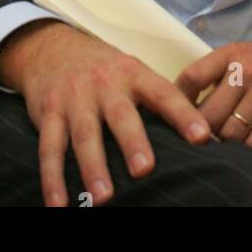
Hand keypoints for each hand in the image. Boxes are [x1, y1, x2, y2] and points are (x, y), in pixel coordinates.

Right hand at [0, 20, 212, 206]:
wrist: (51, 47)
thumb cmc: (104, 69)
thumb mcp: (131, 72)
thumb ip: (155, 101)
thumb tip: (198, 137)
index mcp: (133, 74)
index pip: (163, 93)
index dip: (183, 114)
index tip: (202, 137)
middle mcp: (104, 84)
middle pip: (121, 115)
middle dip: (133, 142)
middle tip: (145, 170)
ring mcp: (74, 98)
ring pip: (84, 135)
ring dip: (93, 167)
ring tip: (104, 197)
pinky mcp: (48, 112)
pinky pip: (49, 149)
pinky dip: (52, 179)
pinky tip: (58, 204)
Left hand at [176, 17, 251, 151]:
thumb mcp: (244, 56)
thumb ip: (218, 76)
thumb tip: (187, 108)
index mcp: (231, 55)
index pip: (192, 77)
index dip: (178, 102)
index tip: (174, 116)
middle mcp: (246, 72)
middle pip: (208, 114)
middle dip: (201, 132)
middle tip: (200, 140)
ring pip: (229, 133)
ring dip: (224, 145)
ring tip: (224, 146)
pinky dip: (248, 152)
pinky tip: (247, 149)